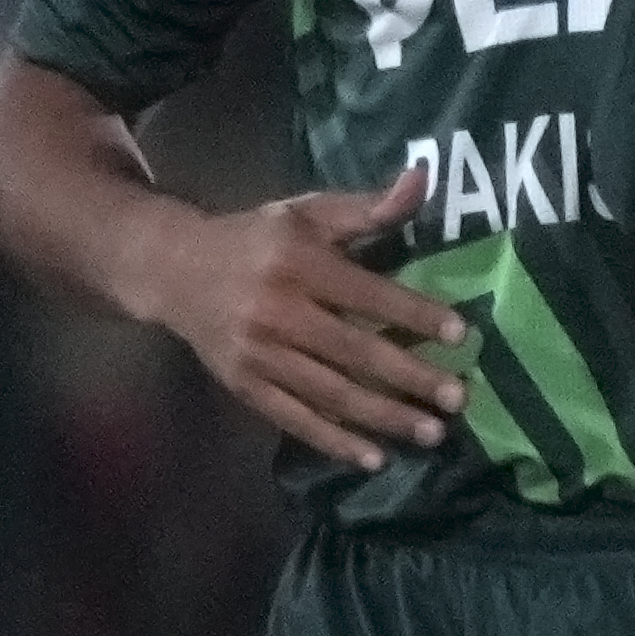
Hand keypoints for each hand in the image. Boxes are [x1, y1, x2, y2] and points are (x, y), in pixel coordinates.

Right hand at [138, 167, 471, 472]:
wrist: (173, 271)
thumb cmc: (256, 238)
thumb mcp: (307, 212)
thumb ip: (366, 207)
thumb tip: (423, 178)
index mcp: (298, 263)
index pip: (367, 294)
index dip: (414, 314)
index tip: (460, 333)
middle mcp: (277, 312)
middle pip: (353, 351)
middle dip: (409, 377)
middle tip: (458, 399)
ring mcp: (257, 355)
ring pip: (329, 393)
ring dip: (383, 416)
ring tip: (432, 433)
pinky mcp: (243, 386)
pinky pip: (294, 419)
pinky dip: (334, 441)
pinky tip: (374, 457)